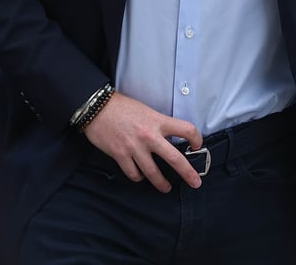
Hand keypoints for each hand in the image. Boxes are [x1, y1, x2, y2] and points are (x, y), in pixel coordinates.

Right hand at [81, 91, 203, 191]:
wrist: (97, 107)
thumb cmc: (122, 107)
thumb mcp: (147, 110)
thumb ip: (159, 124)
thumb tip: (170, 138)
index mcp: (158, 121)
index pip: (186, 129)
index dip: (197, 138)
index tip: (198, 145)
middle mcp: (149, 135)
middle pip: (175, 158)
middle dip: (188, 173)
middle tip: (195, 182)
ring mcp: (135, 147)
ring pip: (153, 173)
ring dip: (161, 183)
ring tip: (166, 188)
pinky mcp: (120, 155)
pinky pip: (134, 174)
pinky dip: (138, 177)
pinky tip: (140, 176)